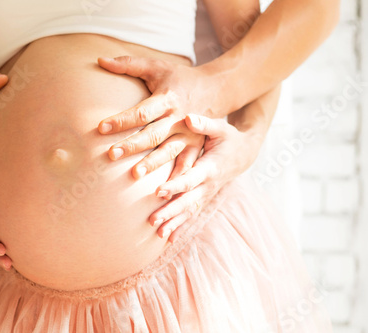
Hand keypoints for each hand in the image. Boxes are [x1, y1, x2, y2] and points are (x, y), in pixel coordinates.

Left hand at [97, 56, 217, 177]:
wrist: (217, 88)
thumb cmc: (180, 78)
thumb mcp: (157, 66)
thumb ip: (129, 64)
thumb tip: (100, 60)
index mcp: (166, 99)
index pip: (141, 111)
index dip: (121, 119)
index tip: (101, 127)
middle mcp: (178, 118)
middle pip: (153, 134)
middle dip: (132, 145)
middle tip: (111, 155)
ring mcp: (189, 134)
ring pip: (168, 152)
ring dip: (152, 164)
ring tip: (134, 175)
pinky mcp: (197, 145)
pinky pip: (186, 164)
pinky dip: (177, 177)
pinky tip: (164, 191)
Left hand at [149, 114, 262, 242]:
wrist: (244, 154)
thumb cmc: (228, 138)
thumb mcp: (220, 128)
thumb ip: (204, 124)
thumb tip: (188, 118)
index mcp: (210, 167)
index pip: (190, 178)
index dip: (175, 185)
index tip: (158, 191)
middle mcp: (208, 185)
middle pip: (188, 201)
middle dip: (171, 211)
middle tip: (153, 220)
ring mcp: (207, 194)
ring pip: (189, 212)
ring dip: (174, 224)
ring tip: (157, 235)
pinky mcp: (204, 199)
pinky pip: (192, 215)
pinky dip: (180, 227)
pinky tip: (167, 240)